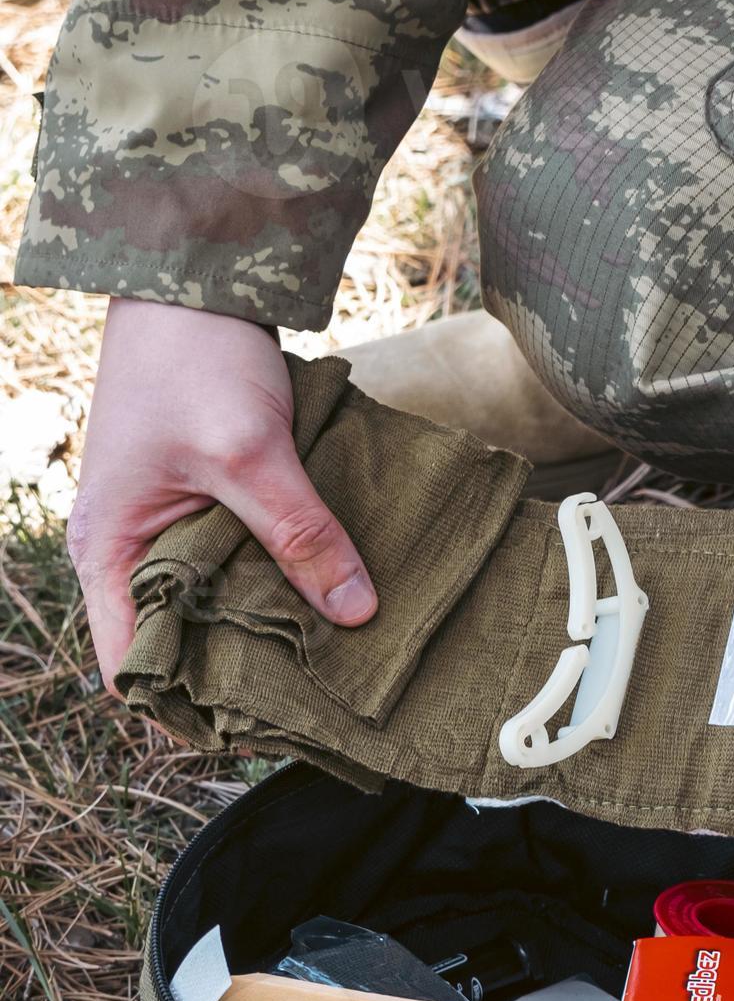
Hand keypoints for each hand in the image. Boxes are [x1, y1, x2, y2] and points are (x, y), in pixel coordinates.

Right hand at [70, 300, 376, 691]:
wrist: (192, 275)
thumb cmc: (192, 361)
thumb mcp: (250, 454)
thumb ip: (300, 535)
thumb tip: (356, 613)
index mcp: (109, 553)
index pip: (135, 667)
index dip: (190, 706)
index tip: (262, 726)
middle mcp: (130, 550)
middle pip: (183, 641)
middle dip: (244, 671)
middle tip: (319, 700)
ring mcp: (168, 525)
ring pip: (219, 600)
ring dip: (269, 622)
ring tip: (336, 659)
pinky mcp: (207, 500)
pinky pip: (241, 559)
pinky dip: (279, 576)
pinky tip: (333, 594)